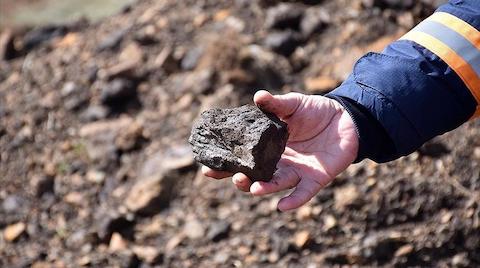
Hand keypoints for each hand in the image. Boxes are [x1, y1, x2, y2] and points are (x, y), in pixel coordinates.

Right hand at [202, 90, 358, 210]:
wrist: (346, 119)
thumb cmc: (316, 111)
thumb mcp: (293, 104)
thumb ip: (276, 105)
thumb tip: (257, 97)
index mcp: (268, 146)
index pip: (243, 158)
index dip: (226, 164)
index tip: (207, 168)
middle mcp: (279, 162)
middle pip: (255, 176)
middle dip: (241, 179)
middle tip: (232, 176)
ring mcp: (296, 172)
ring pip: (276, 184)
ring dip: (263, 188)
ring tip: (251, 187)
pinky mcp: (315, 179)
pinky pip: (303, 193)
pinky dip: (293, 201)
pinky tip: (282, 206)